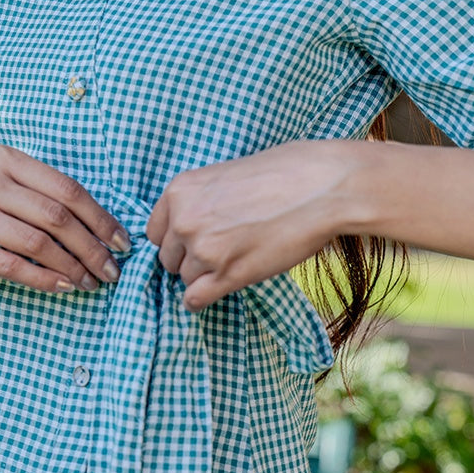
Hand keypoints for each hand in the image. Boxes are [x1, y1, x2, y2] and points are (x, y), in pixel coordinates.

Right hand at [0, 145, 130, 293]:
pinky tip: (62, 287)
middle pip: (57, 217)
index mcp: (7, 159)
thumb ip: (42, 193)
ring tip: (91, 282)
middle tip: (112, 269)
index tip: (122, 241)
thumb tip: (101, 228)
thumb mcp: (2, 180)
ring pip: (38, 243)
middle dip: (92, 247)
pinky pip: (12, 266)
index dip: (100, 217)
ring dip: (72, 267)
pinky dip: (44, 279)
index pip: (67, 189)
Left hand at [146, 141, 360, 311]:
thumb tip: (191, 225)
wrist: (319, 186)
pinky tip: (219, 287)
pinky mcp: (227, 275)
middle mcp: (184, 221)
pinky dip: (202, 299)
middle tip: (219, 250)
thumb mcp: (225, 174)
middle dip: (188, 257)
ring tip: (233, 259)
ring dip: (204, 275)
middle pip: (167, 257)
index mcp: (179, 191)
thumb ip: (200, 200)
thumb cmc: (281, 172)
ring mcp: (204, 250)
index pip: (154, 231)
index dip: (175, 238)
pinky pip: (194, 300)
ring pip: (184, 279)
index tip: (193, 239)